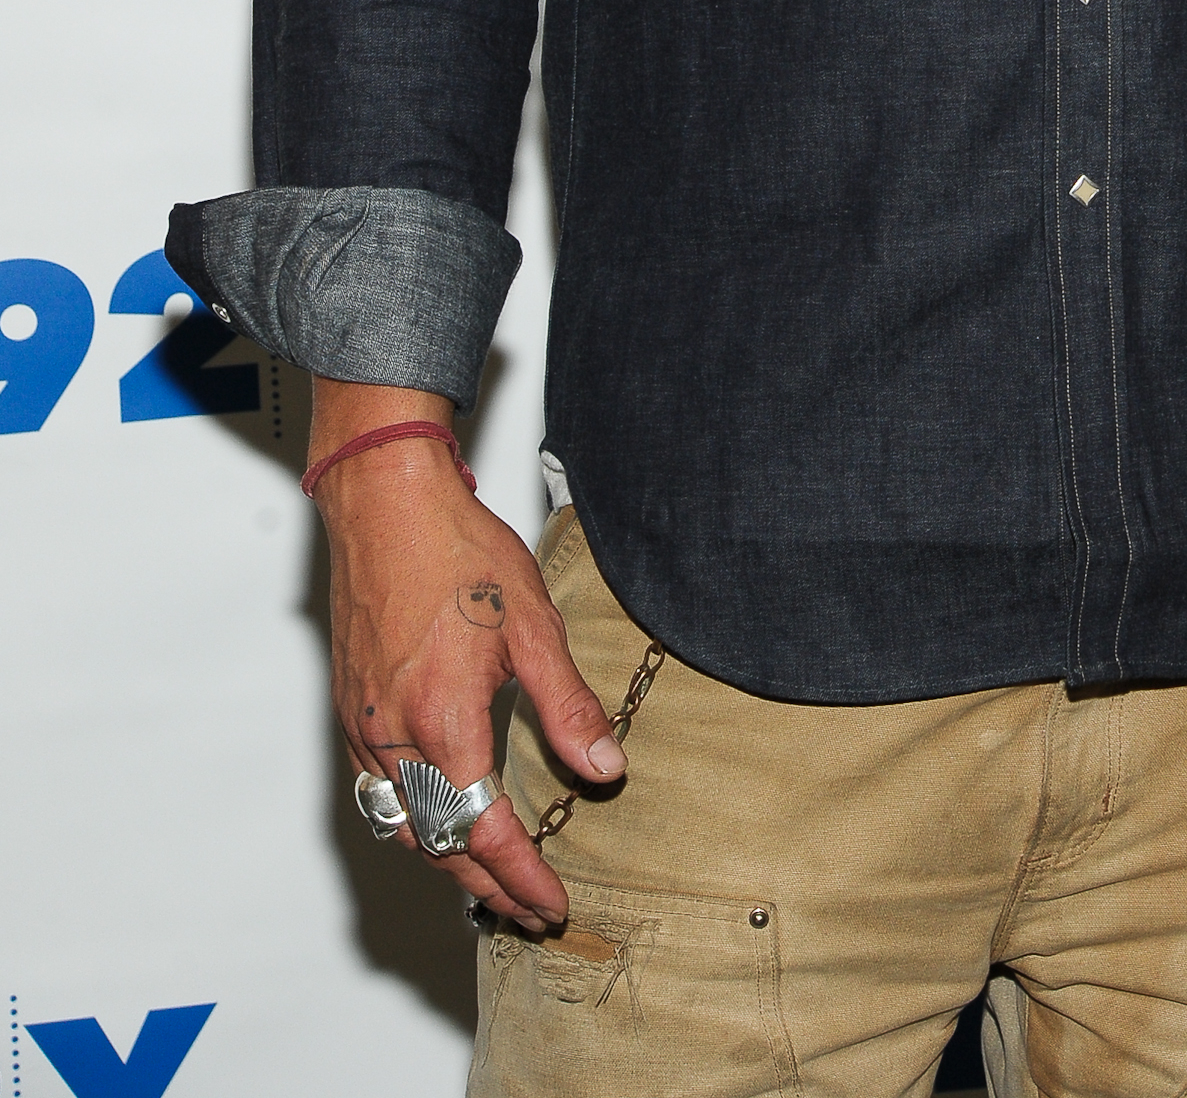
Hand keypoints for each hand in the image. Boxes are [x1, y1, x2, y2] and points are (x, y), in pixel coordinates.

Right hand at [312, 385, 625, 932]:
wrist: (385, 504)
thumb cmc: (456, 553)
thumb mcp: (532, 627)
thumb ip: (567, 707)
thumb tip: (605, 768)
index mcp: (443, 725)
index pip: (486, 835)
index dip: (522, 879)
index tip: (553, 904)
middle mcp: (393, 740)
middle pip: (439, 846)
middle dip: (487, 888)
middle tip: (530, 911)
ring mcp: (364, 728)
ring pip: (403, 826)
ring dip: (448, 862)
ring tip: (492, 880)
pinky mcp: (352, 709)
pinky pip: (379, 794)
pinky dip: (415, 824)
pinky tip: (440, 819)